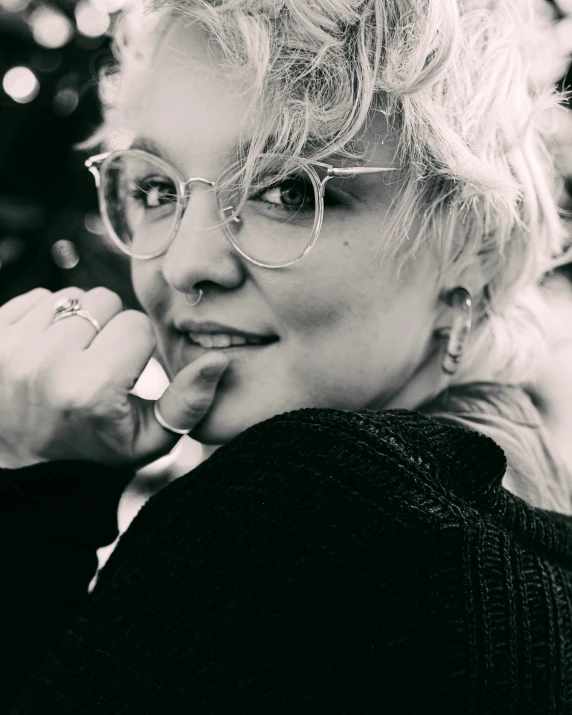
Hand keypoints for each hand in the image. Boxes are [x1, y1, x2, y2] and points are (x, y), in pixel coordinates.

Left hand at [0, 287, 228, 469]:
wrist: (22, 467)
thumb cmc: (93, 451)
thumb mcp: (149, 440)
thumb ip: (189, 403)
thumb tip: (218, 359)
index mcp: (91, 388)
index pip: (137, 326)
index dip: (138, 348)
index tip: (124, 374)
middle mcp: (46, 363)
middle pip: (104, 301)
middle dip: (109, 329)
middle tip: (98, 365)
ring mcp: (11, 348)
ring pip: (71, 295)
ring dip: (79, 322)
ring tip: (72, 359)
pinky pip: (36, 297)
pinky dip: (47, 318)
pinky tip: (47, 351)